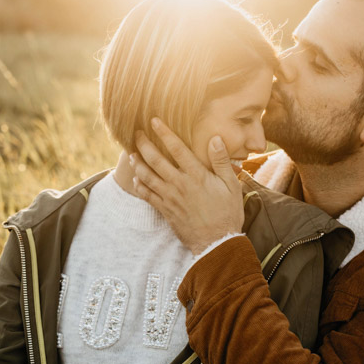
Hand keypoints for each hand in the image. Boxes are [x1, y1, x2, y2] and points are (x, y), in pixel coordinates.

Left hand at [130, 118, 244, 255]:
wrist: (217, 242)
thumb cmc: (227, 213)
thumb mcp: (232, 185)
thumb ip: (222, 161)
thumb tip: (215, 139)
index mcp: (196, 175)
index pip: (176, 148)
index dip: (164, 133)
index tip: (154, 121)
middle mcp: (179, 184)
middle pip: (155, 160)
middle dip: (144, 144)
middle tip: (137, 133)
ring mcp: (170, 198)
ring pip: (147, 177)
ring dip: (137, 163)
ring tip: (132, 154)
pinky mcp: (165, 210)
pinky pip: (147, 195)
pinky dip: (139, 185)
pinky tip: (136, 179)